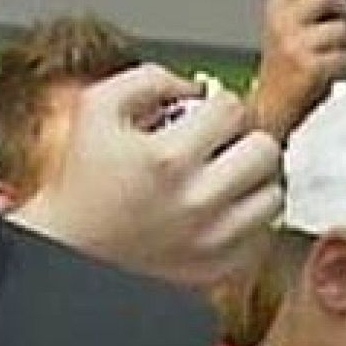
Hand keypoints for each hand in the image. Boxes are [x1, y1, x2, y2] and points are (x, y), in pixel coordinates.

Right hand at [13, 63, 282, 290]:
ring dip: (255, 180)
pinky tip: (222, 208)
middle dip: (244, 139)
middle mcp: (198, 200)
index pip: (232, 109)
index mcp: (169, 157)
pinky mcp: (221, 265)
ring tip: (227, 177)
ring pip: (274, 194)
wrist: (72, 248)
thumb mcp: (96, 108)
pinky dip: (249, 217)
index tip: (206, 114)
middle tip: (223, 144)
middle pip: (266, 150)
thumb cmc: (83, 179)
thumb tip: (196, 86)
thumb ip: (149, 80)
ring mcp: (214, 237)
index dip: (218, 103)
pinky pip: (263, 232)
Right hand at [251, 0, 345, 140]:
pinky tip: (337, 70)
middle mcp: (281, 23)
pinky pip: (345, 54)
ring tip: (339, 55)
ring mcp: (295, 45)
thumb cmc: (285, 80)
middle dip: (345, 9)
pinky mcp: (310, 67)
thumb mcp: (288, 36)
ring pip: (341, 27)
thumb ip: (310, 14)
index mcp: (274, 10)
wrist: (269, 116)